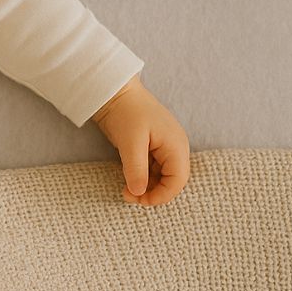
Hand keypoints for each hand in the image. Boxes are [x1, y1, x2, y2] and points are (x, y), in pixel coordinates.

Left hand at [92, 74, 190, 206]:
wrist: (113, 90)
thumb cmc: (125, 111)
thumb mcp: (130, 142)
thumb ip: (136, 169)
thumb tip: (138, 193)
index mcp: (176, 145)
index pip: (178, 180)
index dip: (162, 195)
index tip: (140, 201)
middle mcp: (174, 147)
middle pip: (171, 180)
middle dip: (153, 192)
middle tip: (129, 196)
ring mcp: (163, 146)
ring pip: (161, 176)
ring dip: (146, 186)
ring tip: (126, 190)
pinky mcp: (150, 146)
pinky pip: (152, 168)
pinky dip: (142, 177)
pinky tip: (128, 180)